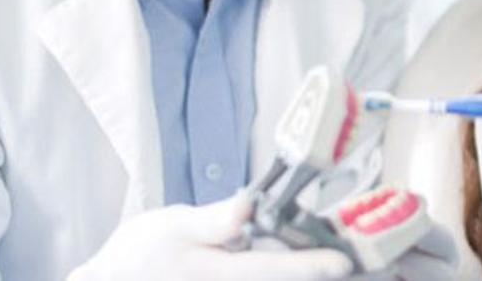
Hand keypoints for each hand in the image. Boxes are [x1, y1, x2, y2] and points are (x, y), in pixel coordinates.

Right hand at [68, 191, 353, 280]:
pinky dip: (278, 266)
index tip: (343, 262)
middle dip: (309, 266)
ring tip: (319, 255)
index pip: (274, 269)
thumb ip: (214, 220)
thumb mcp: (172, 226)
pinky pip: (256, 275)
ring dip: (294, 267)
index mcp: (219, 273)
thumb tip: (247, 207)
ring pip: (270, 278)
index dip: (311, 265)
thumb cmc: (138, 255)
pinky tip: (291, 258)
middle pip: (278, 278)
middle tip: (339, 250)